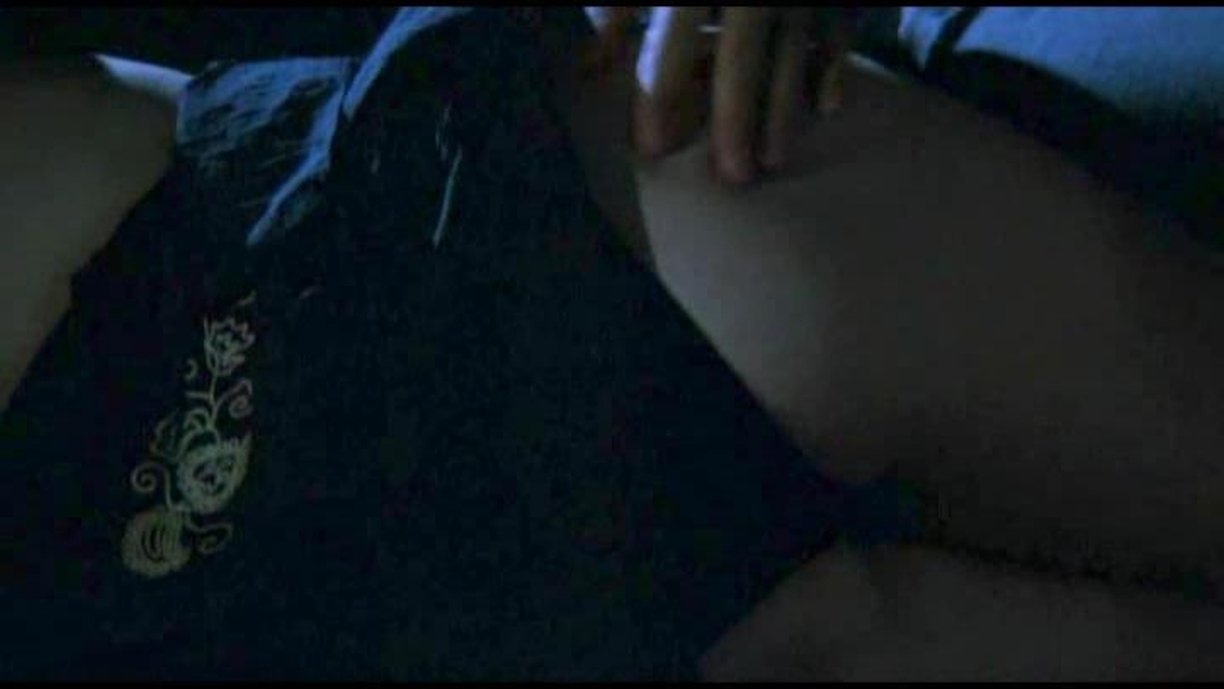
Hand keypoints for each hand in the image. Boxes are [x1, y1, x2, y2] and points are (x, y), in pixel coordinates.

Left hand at [587, 7, 858, 184]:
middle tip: (730, 179)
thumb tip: (589, 70)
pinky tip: (826, 107)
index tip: (653, 147)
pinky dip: (833, 63)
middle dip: (734, 119)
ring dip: (783, 111)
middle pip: (742, 56)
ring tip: (771, 163)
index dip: (662, 93)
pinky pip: (840, 25)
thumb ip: (619, 10)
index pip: (674, 39)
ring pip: (794, 50)